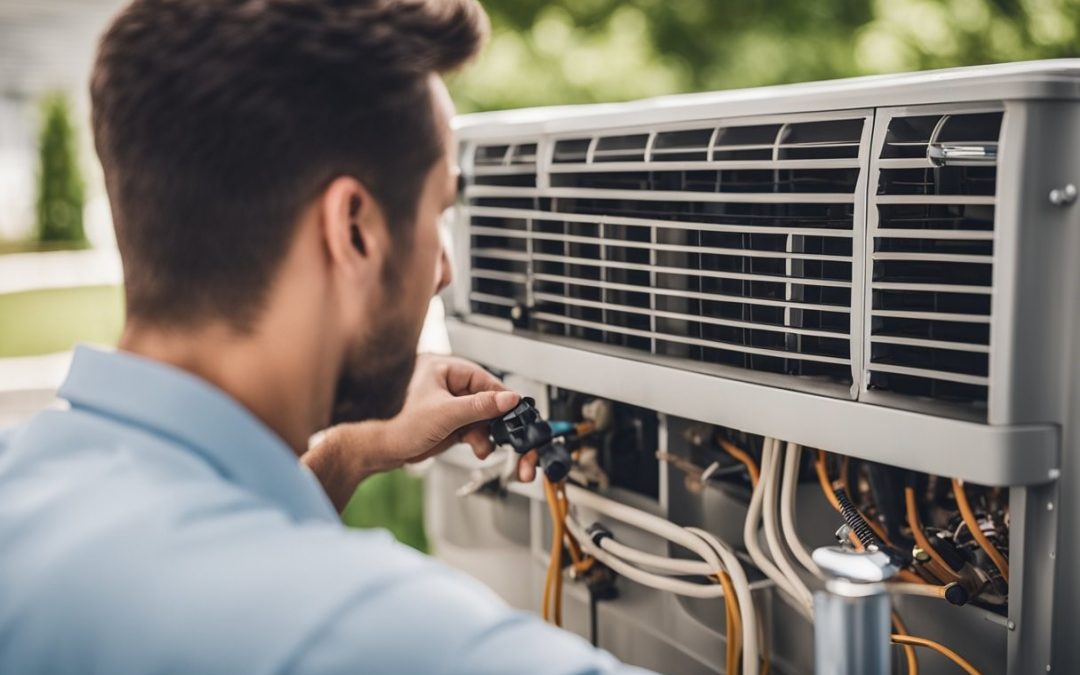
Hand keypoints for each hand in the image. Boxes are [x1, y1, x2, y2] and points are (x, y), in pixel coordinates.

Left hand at [304, 354, 538, 509]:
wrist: (375, 449)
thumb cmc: (395, 423)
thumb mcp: (446, 414)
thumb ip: (480, 406)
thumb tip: (508, 398)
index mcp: (441, 368)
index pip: (482, 379)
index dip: (500, 397)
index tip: (516, 409)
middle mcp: (443, 383)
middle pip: (481, 398)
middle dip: (490, 420)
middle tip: (497, 434)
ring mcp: (442, 403)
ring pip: (476, 415)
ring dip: (482, 432)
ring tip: (480, 445)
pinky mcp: (441, 421)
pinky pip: (467, 426)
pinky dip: (474, 437)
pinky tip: (474, 446)